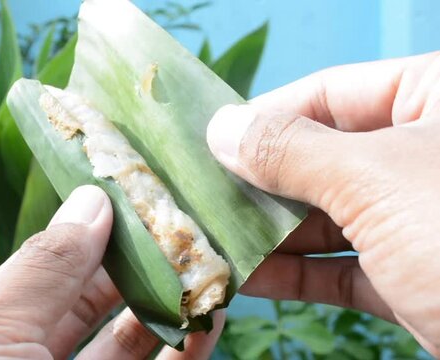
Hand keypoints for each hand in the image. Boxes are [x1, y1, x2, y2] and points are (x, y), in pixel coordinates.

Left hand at [0, 185, 224, 358]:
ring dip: (170, 303)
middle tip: (181, 222)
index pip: (48, 269)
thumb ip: (41, 270)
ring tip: (205, 263)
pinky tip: (207, 318)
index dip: (91, 231)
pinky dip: (187, 349)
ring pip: (133, 342)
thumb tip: (91, 199)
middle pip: (94, 302)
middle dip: (137, 262)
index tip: (137, 193)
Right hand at [207, 51, 439, 355]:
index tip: (207, 145)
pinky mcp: (419, 278)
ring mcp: (423, 219)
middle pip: (322, 158)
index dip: (263, 118)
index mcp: (436, 99)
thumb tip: (222, 129)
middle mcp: (428, 154)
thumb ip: (292, 151)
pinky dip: (299, 274)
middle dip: (260, 185)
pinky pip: (346, 267)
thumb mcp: (374, 181)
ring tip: (214, 242)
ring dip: (271, 235)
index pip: (329, 94)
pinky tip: (251, 277)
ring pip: (330, 217)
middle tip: (201, 200)